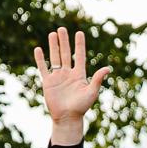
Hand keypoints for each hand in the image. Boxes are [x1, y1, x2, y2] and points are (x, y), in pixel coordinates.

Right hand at [34, 27, 110, 145]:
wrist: (67, 118)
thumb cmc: (81, 107)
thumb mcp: (91, 92)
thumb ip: (97, 79)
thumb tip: (107, 68)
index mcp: (79, 75)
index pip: (79, 56)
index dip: (79, 45)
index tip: (79, 33)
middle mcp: (68, 74)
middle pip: (65, 53)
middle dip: (64, 41)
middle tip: (62, 29)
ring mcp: (58, 77)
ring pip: (55, 58)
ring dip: (54, 46)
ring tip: (53, 34)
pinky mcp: (48, 83)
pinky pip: (43, 68)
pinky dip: (40, 59)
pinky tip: (38, 49)